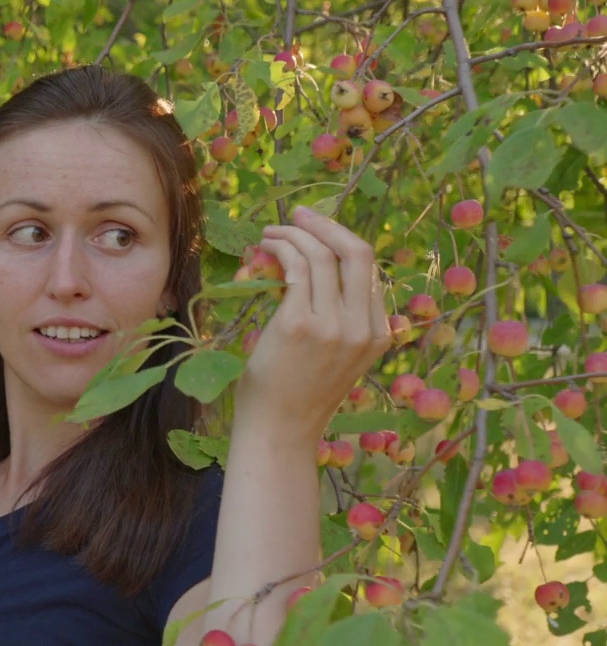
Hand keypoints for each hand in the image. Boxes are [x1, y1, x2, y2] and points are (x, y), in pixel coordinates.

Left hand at [233, 206, 391, 446]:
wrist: (280, 432)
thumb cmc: (299, 395)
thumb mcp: (336, 355)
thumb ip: (338, 318)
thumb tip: (313, 269)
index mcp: (379, 333)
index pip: (370, 268)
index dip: (341, 240)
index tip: (316, 227)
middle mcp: (363, 327)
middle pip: (358, 251)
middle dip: (325, 224)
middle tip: (298, 214)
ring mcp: (334, 326)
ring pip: (322, 254)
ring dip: (294, 233)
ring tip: (270, 232)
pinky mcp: (299, 325)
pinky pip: (296, 268)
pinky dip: (280, 248)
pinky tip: (265, 247)